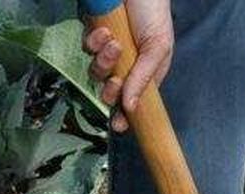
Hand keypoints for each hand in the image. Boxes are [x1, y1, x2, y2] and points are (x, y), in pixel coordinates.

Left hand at [82, 0, 173, 132]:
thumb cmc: (155, 15)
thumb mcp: (157, 48)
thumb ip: (143, 78)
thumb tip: (130, 108)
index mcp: (144, 74)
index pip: (132, 102)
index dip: (124, 117)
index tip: (119, 127)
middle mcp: (124, 66)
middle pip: (109, 92)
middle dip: (110, 90)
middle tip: (117, 80)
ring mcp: (107, 51)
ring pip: (96, 72)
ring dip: (103, 62)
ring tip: (114, 44)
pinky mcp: (93, 35)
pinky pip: (87, 49)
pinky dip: (94, 43)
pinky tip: (104, 32)